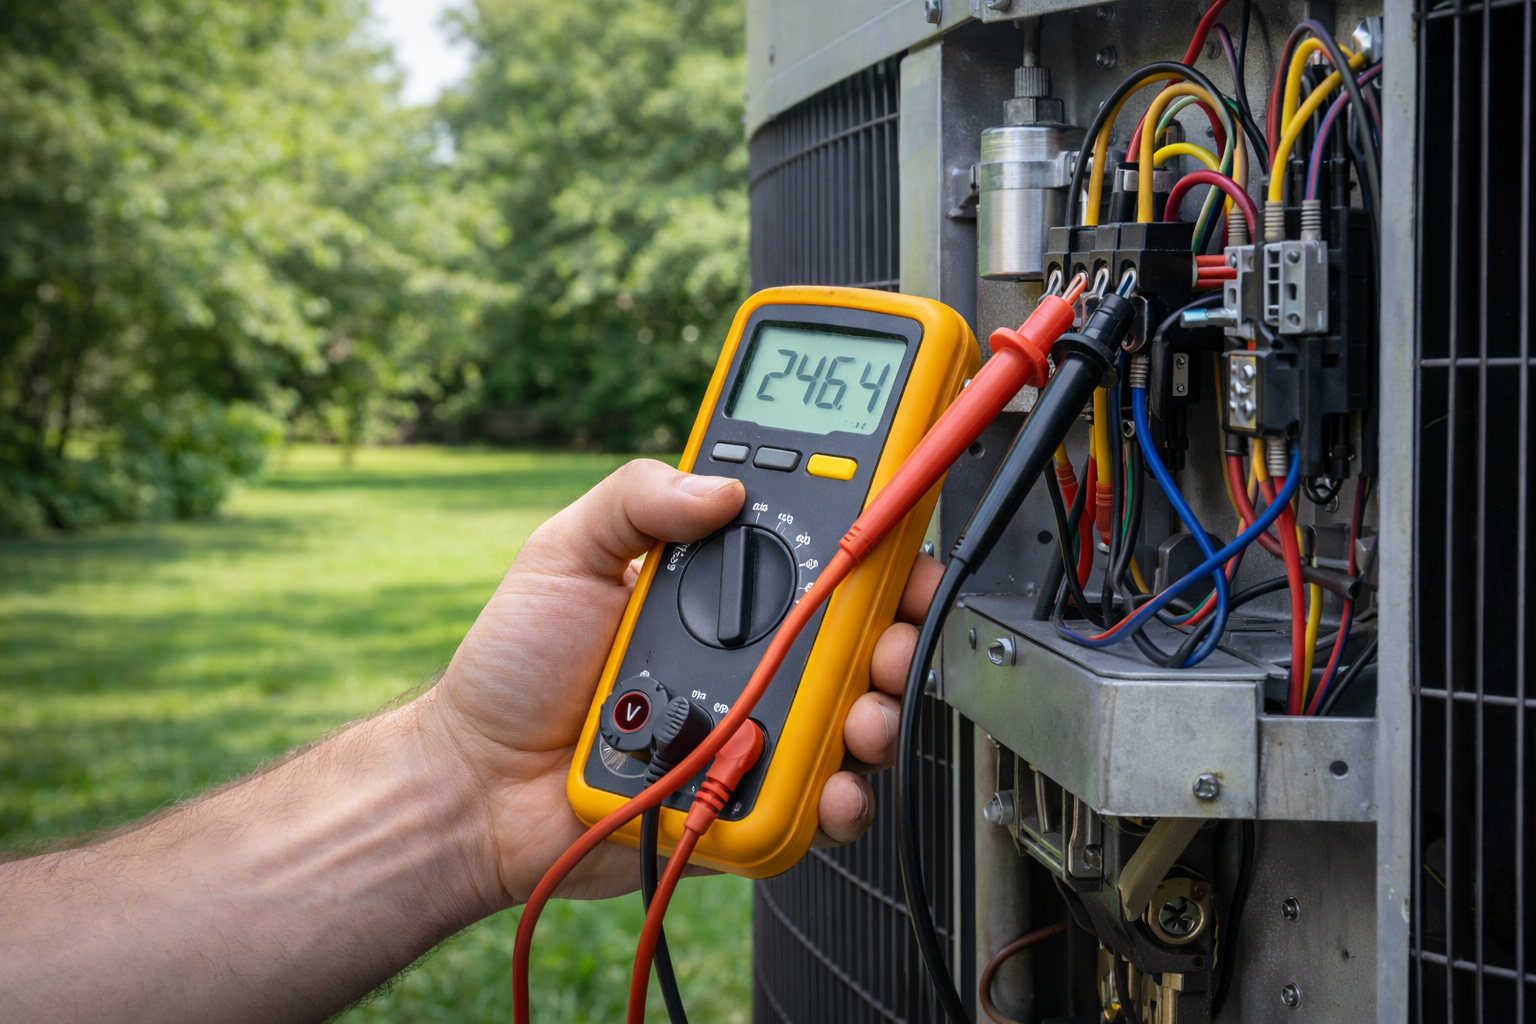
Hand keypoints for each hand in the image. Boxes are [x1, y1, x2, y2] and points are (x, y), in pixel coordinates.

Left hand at [422, 458, 941, 902]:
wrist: (478, 781)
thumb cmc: (515, 666)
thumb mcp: (565, 552)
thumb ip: (635, 497)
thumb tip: (722, 486)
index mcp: (723, 590)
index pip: (819, 554)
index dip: (874, 542)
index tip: (901, 533)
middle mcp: (755, 655)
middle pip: (860, 635)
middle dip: (902, 627)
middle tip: (896, 630)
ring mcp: (758, 726)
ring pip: (856, 716)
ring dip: (882, 709)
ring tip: (865, 712)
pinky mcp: (750, 797)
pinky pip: (819, 800)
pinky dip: (844, 796)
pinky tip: (833, 784)